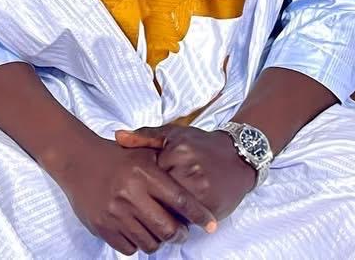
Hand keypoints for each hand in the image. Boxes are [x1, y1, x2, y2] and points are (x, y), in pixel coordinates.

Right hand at [53, 134, 217, 255]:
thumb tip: (193, 187)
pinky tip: (137, 231)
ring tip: (157, 230)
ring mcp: (115, 213)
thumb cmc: (115, 158)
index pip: (180, 200)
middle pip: (168, 229)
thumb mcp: (142, 153)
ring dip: (158, 240)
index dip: (199, 215)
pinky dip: (137, 243)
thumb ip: (166, 167)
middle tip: (181, 232)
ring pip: (150, 243)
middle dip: (180, 235)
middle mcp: (130, 194)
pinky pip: (129, 248)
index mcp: (144, 174)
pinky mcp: (102, 226)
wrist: (77, 160)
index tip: (211, 224)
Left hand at [116, 125, 255, 221]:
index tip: (138, 183)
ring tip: (160, 207)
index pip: (149, 174)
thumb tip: (117, 137)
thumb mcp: (172, 133)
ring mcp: (203, 192)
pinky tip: (178, 212)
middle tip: (146, 199)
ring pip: (173, 211)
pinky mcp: (213, 208)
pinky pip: (188, 220)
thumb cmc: (200, 145)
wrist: (238, 156)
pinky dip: (181, 219)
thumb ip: (144, 136)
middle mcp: (191, 172)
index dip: (142, 181)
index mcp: (177, 152)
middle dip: (151, 200)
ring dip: (165, 212)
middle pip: (160, 195)